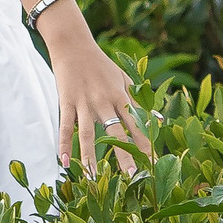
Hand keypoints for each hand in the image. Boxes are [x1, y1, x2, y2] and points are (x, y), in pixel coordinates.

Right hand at [41, 10, 151, 174]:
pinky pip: (66, 127)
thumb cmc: (101, 64)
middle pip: (117, 132)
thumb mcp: (124, 78)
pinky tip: (64, 162)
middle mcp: (105, 101)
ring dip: (90, 156)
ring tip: (92, 177)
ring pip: (89, 134)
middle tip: (132, 176)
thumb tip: (158, 120)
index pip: (137, 125)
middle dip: (125, 154)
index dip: (146, 144)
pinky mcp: (67, 102)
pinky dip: (64, 145)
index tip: (153, 164)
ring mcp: (84, 103)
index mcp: (121, 96)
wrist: (74, 45)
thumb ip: (139, 99)